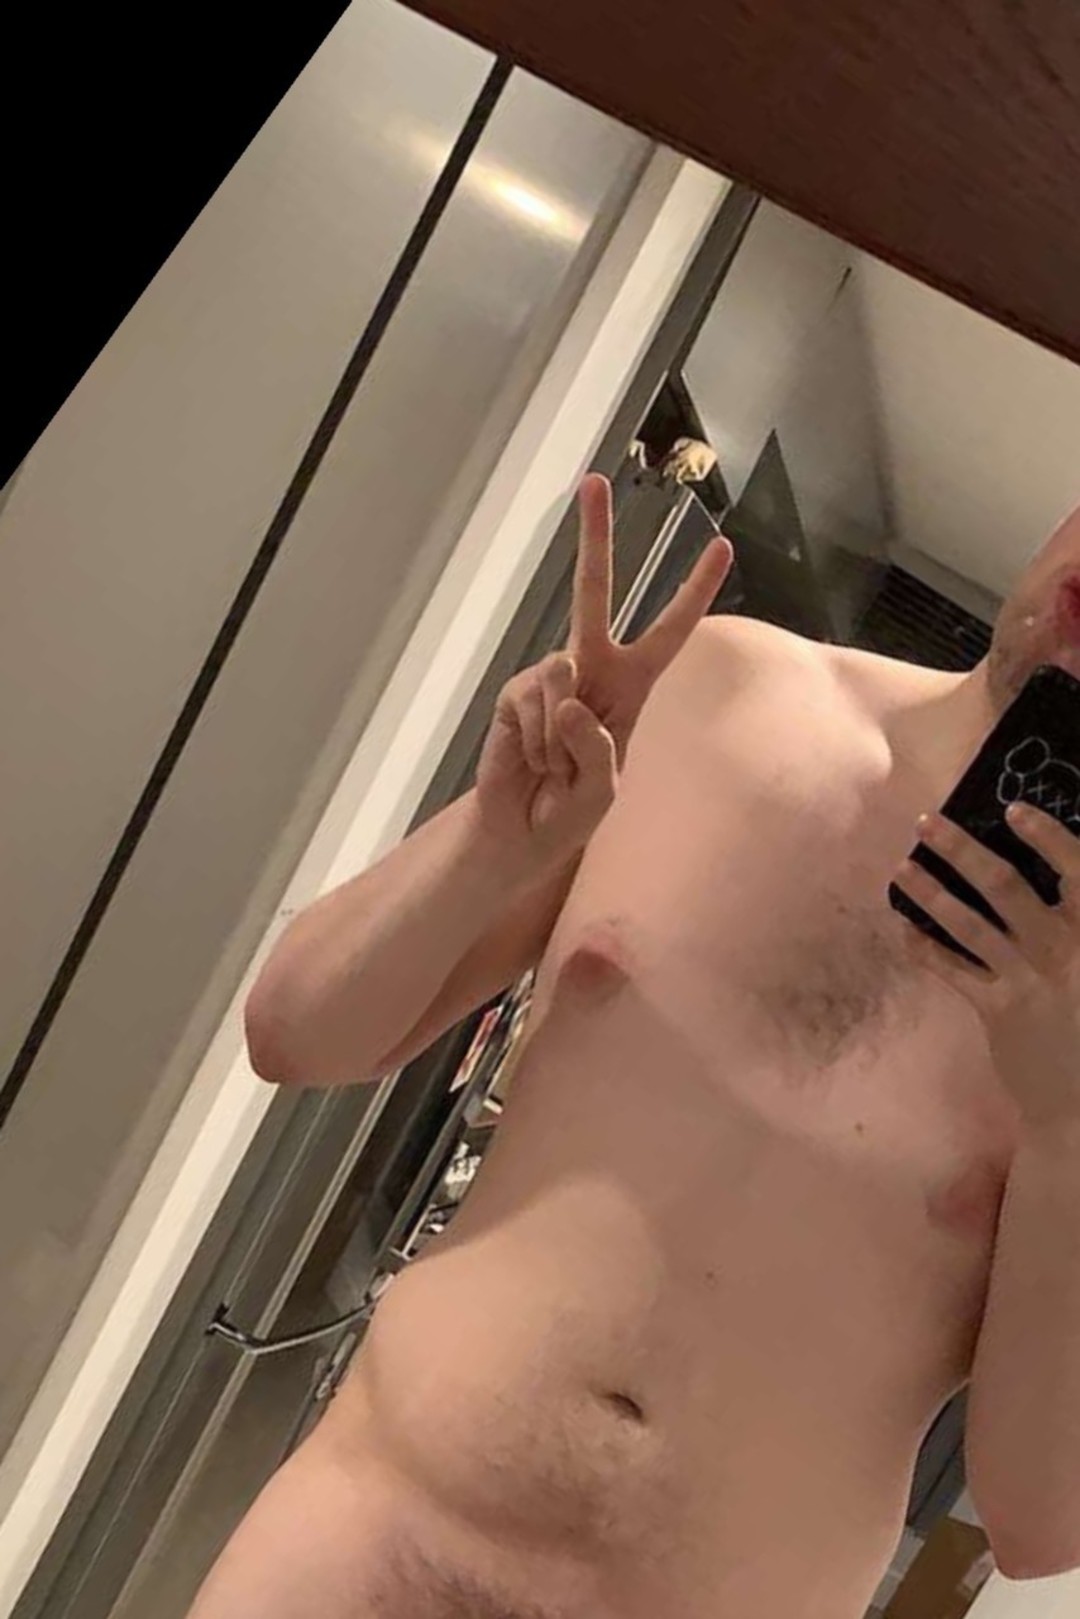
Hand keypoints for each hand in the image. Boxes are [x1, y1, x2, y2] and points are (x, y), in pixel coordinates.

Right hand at [476, 472, 731, 868]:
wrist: (521, 832)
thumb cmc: (572, 811)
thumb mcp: (605, 790)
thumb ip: (596, 744)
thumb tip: (567, 689)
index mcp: (632, 686)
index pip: (670, 632)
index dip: (694, 591)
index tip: (721, 546)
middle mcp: (590, 669)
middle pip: (594, 593)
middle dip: (594, 538)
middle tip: (592, 482)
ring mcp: (549, 678)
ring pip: (561, 682)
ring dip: (559, 741)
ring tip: (554, 770)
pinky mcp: (514, 694)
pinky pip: (533, 702)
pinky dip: (535, 742)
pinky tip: (530, 761)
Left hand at [894, 805, 1079, 1128]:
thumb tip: (1065, 884)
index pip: (1079, 874)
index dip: (1048, 839)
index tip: (1014, 809)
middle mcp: (1062, 951)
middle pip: (1006, 888)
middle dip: (962, 851)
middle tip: (926, 821)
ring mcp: (1027, 981)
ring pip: (970, 925)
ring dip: (931, 893)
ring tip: (899, 866)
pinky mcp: (999, 1011)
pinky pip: (955, 972)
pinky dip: (926, 949)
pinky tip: (902, 928)